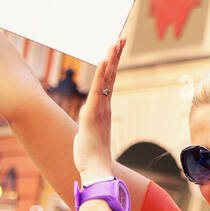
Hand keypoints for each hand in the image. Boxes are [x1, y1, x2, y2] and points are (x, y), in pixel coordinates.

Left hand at [73, 32, 125, 182]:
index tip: (115, 50)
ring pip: (106, 79)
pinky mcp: (92, 114)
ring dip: (111, 59)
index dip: (111, 66)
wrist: (97, 171)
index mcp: (103, 111)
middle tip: (121, 38)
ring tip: (115, 42)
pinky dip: (101, 74)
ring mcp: (99, 110)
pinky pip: (98, 90)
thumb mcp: (88, 139)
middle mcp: (104, 107)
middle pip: (110, 76)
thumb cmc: (92, 159)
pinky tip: (104, 60)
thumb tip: (89, 135)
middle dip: (115, 56)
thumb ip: (89, 132)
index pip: (108, 83)